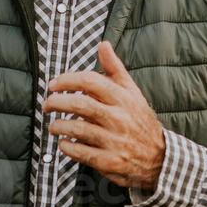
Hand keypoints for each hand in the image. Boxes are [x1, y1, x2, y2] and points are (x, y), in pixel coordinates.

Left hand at [43, 41, 166, 190]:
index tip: (53, 85)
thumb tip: (102, 44)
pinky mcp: (109, 161)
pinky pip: (80, 152)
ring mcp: (114, 141)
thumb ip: (114, 69)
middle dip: (57, 102)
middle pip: (80, 104)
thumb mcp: (132, 92)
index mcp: (123, 98)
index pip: (90, 81)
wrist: (160, 156)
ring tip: (53, 126)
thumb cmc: (139, 119)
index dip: (67, 80)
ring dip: (58, 126)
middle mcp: (119, 118)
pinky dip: (67, 146)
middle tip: (47, 104)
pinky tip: (63, 143)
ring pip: (77, 129)